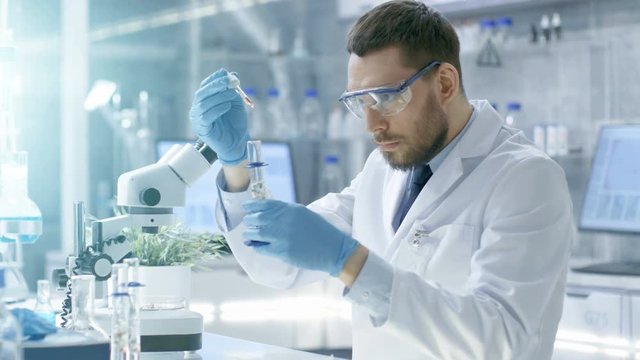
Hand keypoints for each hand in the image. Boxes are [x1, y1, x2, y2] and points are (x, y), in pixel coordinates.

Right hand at [189, 68, 248, 165]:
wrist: (238, 142)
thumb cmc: (235, 123)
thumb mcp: (235, 103)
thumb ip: (232, 90)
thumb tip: (232, 74)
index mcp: (204, 101)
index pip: (205, 86)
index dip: (214, 79)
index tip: (226, 74)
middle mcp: (198, 109)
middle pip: (201, 93)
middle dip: (215, 85)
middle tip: (228, 81)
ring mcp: (198, 119)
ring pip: (203, 104)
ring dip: (219, 97)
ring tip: (232, 96)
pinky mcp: (202, 129)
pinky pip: (206, 117)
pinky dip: (217, 109)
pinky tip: (227, 107)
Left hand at [242, 200, 358, 275]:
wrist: (333, 249)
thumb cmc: (321, 231)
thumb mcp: (304, 214)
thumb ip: (287, 213)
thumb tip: (268, 214)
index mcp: (290, 209)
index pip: (265, 204)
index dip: (252, 206)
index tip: (245, 208)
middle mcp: (284, 220)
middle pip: (257, 218)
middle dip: (249, 221)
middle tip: (248, 224)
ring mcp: (282, 236)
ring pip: (256, 233)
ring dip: (250, 234)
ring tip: (248, 236)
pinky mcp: (282, 251)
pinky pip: (262, 248)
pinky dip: (257, 246)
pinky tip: (257, 246)